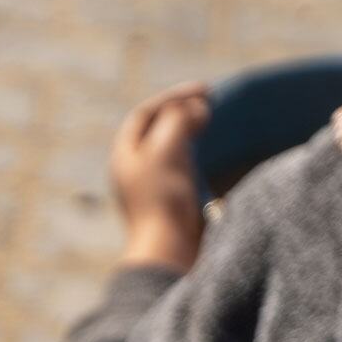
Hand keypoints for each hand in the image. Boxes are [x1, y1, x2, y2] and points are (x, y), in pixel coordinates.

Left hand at [110, 82, 209, 269]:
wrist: (170, 251)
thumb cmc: (164, 199)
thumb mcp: (168, 147)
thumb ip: (180, 119)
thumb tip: (196, 107)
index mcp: (125, 156)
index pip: (145, 115)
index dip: (174, 97)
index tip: (206, 90)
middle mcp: (134, 171)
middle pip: (157, 131)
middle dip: (183, 112)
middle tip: (211, 103)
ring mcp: (152, 189)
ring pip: (171, 150)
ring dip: (191, 133)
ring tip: (213, 123)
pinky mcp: (171, 206)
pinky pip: (183, 171)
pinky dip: (199, 156)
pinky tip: (216, 157)